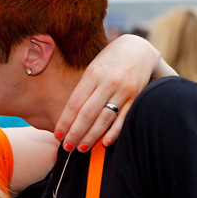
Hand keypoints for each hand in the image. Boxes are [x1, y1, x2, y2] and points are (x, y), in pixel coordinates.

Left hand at [54, 35, 176, 150]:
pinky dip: (114, 132)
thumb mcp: (93, 68)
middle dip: (75, 133)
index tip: (57, 135)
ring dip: (92, 136)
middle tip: (67, 147)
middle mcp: (107, 83)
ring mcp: (123, 90)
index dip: (65, 122)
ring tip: (81, 148)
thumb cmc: (109, 60)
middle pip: (87, 114)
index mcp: (92, 75)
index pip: (74, 103)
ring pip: (104, 119)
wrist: (138, 48)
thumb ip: (84, 88)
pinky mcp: (137, 96)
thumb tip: (70, 115)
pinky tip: (105, 143)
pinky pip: (124, 118)